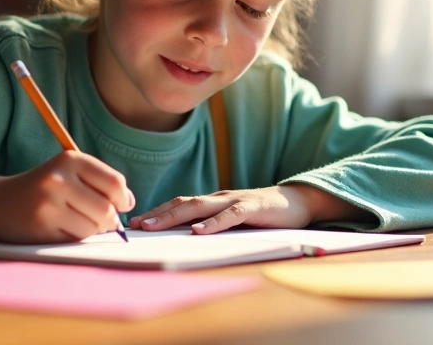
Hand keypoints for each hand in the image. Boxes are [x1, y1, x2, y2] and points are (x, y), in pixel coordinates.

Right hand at [0, 151, 134, 243]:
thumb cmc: (43, 188)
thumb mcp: (68, 173)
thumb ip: (100, 182)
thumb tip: (130, 202)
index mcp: (70, 159)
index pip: (114, 182)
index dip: (124, 198)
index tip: (122, 205)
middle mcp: (58, 178)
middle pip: (106, 208)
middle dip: (110, 220)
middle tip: (104, 222)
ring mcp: (48, 203)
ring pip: (93, 227)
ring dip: (93, 230)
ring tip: (80, 222)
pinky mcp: (41, 226)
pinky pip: (76, 239)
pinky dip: (76, 238)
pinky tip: (63, 228)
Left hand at [129, 184, 365, 234]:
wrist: (298, 201)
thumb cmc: (263, 213)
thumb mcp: (233, 217)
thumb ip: (213, 222)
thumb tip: (184, 235)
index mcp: (214, 201)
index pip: (179, 203)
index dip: (157, 211)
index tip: (134, 223)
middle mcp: (220, 197)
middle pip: (183, 203)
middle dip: (158, 214)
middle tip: (135, 224)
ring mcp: (236, 201)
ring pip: (200, 207)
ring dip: (174, 216)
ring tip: (154, 226)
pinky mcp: (253, 208)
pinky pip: (230, 216)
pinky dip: (213, 223)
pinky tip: (198, 231)